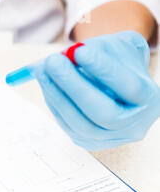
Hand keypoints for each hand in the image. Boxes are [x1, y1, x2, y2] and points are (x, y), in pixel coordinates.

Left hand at [34, 31, 159, 150]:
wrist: (117, 88)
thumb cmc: (119, 63)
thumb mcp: (118, 48)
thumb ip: (100, 48)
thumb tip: (69, 55)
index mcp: (150, 99)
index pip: (129, 86)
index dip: (103, 69)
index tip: (79, 50)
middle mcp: (134, 124)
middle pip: (104, 113)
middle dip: (74, 86)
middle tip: (53, 62)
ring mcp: (111, 138)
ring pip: (81, 124)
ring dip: (57, 95)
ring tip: (43, 70)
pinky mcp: (89, 143)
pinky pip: (68, 126)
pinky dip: (54, 103)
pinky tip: (46, 84)